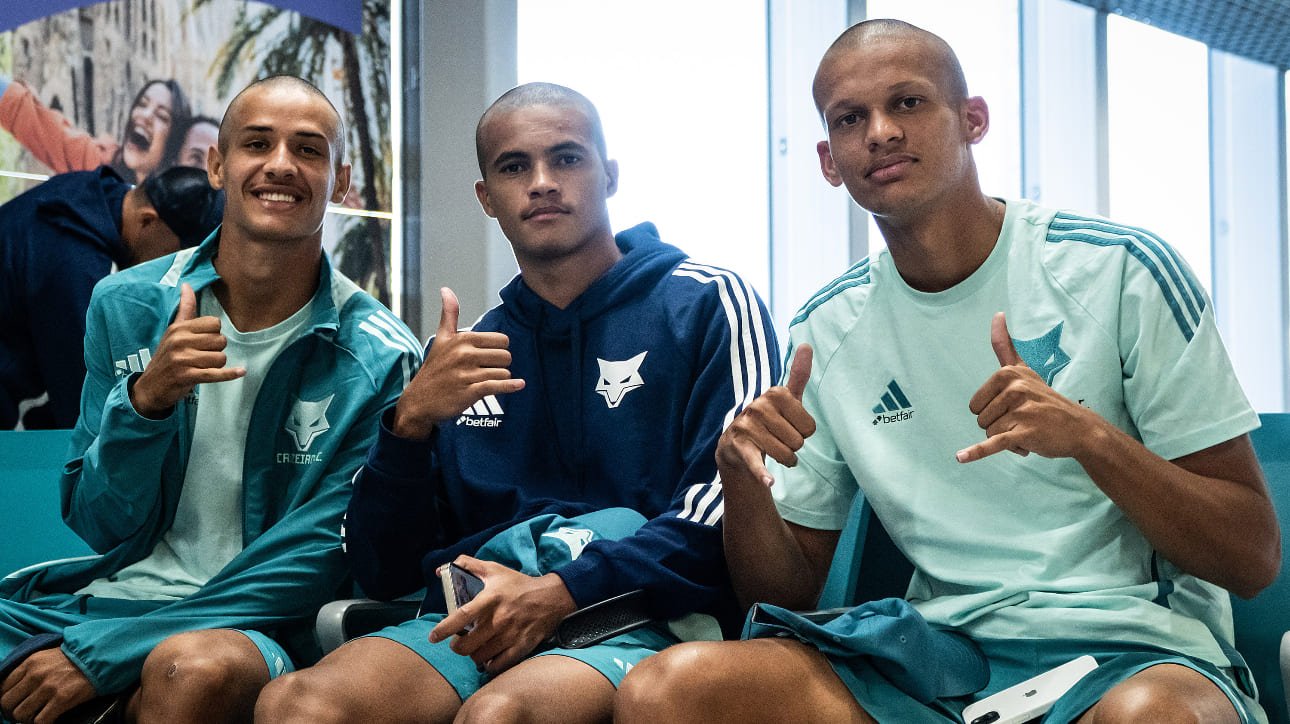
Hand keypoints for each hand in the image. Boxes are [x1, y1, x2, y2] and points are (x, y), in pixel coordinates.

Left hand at [1, 648, 96, 723]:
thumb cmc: (75, 658)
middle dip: (14, 711)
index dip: (8, 699)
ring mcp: (48, 688)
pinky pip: (40, 721)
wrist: (101, 657)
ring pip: (21, 715)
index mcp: (30, 663)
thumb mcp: (47, 656)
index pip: (3, 687)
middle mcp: (35, 674)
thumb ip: (30, 669)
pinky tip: (49, 719)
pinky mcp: (62, 699)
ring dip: (28, 719)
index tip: (16, 703)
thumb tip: (17, 688)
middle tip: (25, 712)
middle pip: (8, 703)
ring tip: (38, 716)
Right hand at [129, 283, 244, 418]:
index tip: (205, 341)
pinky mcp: (187, 376)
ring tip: (203, 367)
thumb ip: (185, 309)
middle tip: (203, 356)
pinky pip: (216, 374)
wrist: (150, 387)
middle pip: (220, 341)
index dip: (215, 333)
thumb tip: (187, 285)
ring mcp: (182, 359)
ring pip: (221, 358)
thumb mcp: (173, 331)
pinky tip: (241, 371)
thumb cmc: (167, 357)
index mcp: (178, 328)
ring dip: (217, 365)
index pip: (215, 323)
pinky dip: (230, 374)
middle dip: (217, 350)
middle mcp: (179, 341)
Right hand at [391, 288, 524, 439]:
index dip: (499, 349)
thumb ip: (449, 314)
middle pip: (505, 356)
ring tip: (483, 381)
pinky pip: (498, 386)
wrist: (420, 400)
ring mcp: (467, 374)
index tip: (488, 356)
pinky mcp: (470, 392)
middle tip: (486, 370)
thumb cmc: (435, 369)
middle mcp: (465, 354)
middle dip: (500, 364)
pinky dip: (511, 386)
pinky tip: (519, 385)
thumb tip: (446, 289)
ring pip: (504, 372)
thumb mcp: (441, 339)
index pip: (501, 340)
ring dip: (499, 378)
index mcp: (462, 339)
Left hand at [428, 557, 575, 674]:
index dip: (444, 629)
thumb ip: (467, 566)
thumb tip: (440, 570)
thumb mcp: (494, 570)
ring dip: (473, 655)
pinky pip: (498, 665)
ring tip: (474, 648)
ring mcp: (511, 635)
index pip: (462, 616)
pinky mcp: (522, 647)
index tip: (433, 637)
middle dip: (457, 646)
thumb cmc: (518, 584)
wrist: (551, 597)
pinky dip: (489, 665)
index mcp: (491, 599)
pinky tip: (488, 658)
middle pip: (467, 645)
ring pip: (480, 657)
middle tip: (458, 642)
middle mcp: (499, 619)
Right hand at [715, 345, 816, 486]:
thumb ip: (797, 374)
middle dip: (793, 447)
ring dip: (784, 460)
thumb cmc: (768, 420)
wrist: (736, 445)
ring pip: (785, 454)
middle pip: (798, 441)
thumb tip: (807, 344)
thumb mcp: (784, 399)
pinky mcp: (738, 447)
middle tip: (779, 440)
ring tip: (773, 452)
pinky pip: (756, 462)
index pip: (810, 426)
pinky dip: (762, 473)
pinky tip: (768, 481)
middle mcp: (758, 407)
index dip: (804, 432)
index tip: (791, 427)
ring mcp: (746, 427)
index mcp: (775, 393)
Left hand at [956, 312, 1100, 462]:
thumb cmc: (1046, 400)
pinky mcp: (1024, 433)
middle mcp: (1014, 389)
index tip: (1012, 408)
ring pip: (989, 434)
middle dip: (999, 426)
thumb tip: (997, 314)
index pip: (976, 403)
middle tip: (1023, 421)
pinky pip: (993, 444)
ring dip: (1006, 439)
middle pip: (980, 419)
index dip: (990, 411)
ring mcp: (1020, 411)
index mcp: (1008, 374)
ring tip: (1028, 430)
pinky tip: (961, 457)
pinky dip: (976, 452)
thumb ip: (1006, 347)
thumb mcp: (1026, 371)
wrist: (1080, 428)